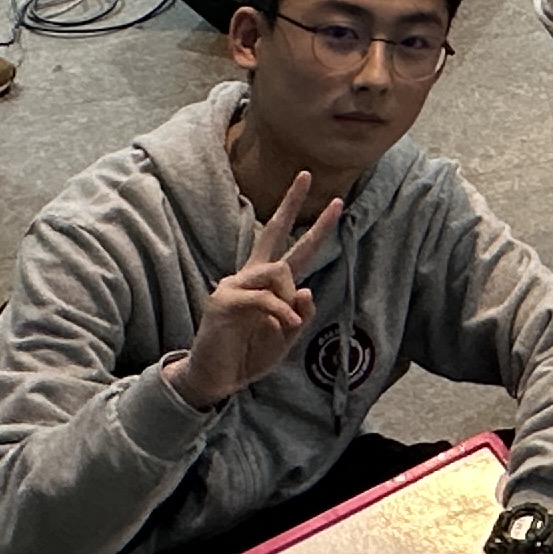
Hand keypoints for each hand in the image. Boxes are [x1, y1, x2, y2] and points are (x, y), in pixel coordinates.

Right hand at [170, 169, 341, 404]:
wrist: (216, 379)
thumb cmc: (249, 356)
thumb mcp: (286, 339)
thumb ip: (300, 316)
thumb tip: (307, 289)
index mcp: (268, 284)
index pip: (293, 247)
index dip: (316, 226)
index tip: (336, 202)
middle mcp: (251, 277)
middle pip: (274, 231)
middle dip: (291, 203)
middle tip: (306, 174)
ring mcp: (235, 285)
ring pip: (278, 270)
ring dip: (290, 298)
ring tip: (288, 323)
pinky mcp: (224, 301)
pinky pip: (265, 298)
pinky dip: (282, 312)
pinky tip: (287, 324)